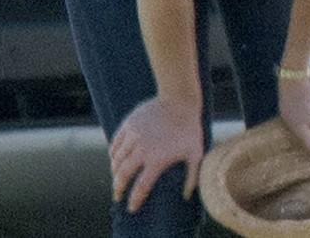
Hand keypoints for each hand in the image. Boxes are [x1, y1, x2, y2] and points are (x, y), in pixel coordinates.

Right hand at [109, 97, 203, 212]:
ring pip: (116, 160)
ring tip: (117, 178)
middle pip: (122, 176)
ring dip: (115, 172)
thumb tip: (187, 195)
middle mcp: (142, 150)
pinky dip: (113, 154)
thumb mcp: (196, 153)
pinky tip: (115, 159)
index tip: (131, 208)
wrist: (180, 100)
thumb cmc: (190, 129)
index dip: (135, 200)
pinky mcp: (128, 125)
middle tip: (118, 195)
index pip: (141, 187)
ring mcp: (133, 136)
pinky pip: (115, 144)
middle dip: (118, 189)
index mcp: (157, 160)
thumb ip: (192, 176)